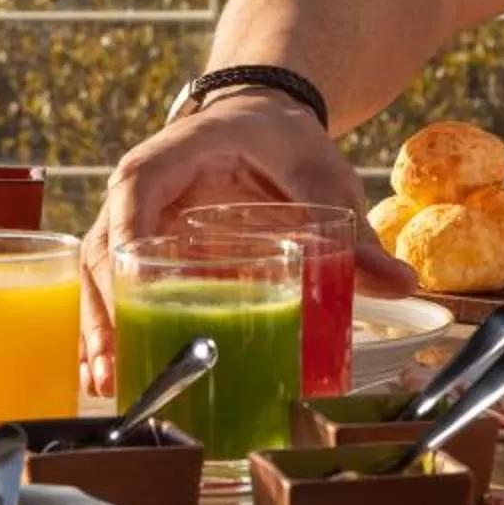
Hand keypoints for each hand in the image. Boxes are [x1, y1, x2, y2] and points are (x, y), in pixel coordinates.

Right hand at [79, 91, 416, 395]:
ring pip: (98, 274)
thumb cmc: (283, 141)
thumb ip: (353, 232)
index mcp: (173, 155)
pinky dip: (112, 326)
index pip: (136, 189)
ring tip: (107, 383)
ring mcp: (132, 221)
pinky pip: (113, 286)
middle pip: (103, 247)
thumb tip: (404, 285)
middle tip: (116, 364)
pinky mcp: (140, 249)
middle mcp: (139, 189)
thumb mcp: (319, 174)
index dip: (126, 234)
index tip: (130, 282)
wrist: (262, 121)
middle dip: (105, 307)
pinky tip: (112, 375)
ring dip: (99, 327)